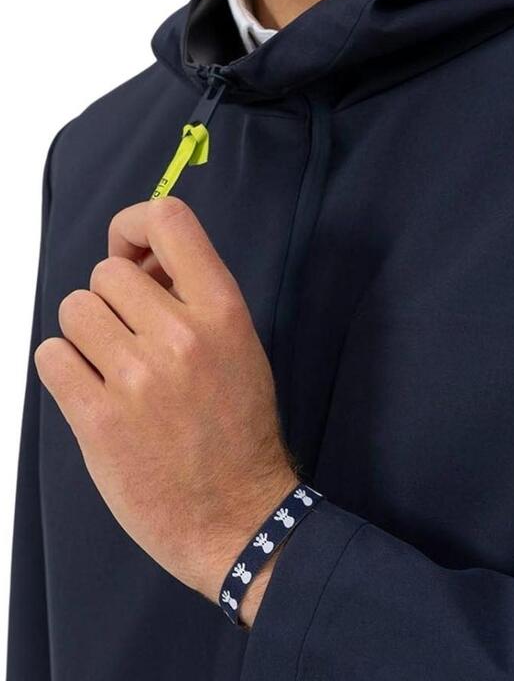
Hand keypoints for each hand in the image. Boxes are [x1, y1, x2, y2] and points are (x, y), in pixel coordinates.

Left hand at [34, 195, 299, 606]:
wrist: (234, 515)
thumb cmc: (238, 427)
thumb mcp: (240, 346)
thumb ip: (193, 298)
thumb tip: (140, 260)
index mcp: (222, 310)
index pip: (168, 220)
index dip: (135, 225)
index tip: (132, 252)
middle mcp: (180, 334)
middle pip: (106, 273)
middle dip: (112, 301)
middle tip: (130, 337)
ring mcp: (136, 377)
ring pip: (74, 309)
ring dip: (85, 334)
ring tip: (112, 368)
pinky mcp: (98, 418)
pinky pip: (51, 356)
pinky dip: (64, 368)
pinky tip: (91, 391)